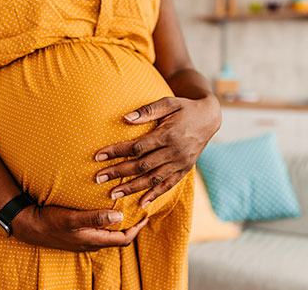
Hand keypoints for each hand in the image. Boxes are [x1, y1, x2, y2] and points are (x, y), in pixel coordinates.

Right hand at [11, 204, 148, 251]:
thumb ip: (95, 218)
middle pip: (119, 237)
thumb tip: (119, 217)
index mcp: (94, 240)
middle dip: (132, 225)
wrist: (28, 226)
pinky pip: (99, 230)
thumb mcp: (72, 218)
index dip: (137, 228)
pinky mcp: (78, 234)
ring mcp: (84, 239)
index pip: (124, 239)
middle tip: (139, 209)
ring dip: (120, 223)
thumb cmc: (50, 221)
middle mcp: (92, 242)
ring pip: (109, 234)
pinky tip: (106, 210)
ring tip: (127, 208)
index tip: (146, 215)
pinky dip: (108, 221)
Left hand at [93, 93, 220, 207]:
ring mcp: (180, 163)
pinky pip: (168, 185)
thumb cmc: (184, 108)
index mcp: (168, 135)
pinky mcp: (185, 170)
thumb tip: (125, 118)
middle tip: (98, 178)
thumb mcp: (168, 103)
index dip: (117, 152)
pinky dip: (155, 195)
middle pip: (141, 166)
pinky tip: (141, 203)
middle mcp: (174, 152)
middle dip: (118, 172)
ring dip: (132, 188)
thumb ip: (147, 111)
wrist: (209, 118)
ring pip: (153, 179)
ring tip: (113, 194)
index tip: (98, 156)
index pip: (137, 147)